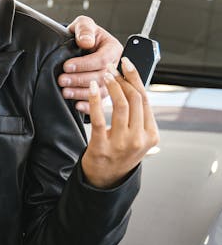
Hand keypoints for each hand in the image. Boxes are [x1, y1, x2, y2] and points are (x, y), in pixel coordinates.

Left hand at [59, 17, 121, 110]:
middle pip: (100, 77)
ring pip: (101, 92)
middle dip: (79, 80)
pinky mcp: (104, 91)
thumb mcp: (83, 24)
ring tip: (65, 91)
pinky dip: (88, 106)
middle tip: (62, 80)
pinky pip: (99, 102)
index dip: (84, 64)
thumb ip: (84, 29)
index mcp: (114, 49)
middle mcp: (115, 66)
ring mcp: (111, 81)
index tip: (67, 66)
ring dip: (81, 93)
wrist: (78, 45)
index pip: (102, 60)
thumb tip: (86, 41)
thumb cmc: (83, 34)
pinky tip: (77, 105)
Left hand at [81, 57, 158, 188]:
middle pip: (135, 100)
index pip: (146, 100)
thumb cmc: (121, 154)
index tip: (127, 64)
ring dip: (112, 86)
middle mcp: (139, 139)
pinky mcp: (102, 147)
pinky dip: (95, 99)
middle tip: (112, 68)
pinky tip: (92, 87)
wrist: (106, 180)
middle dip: (123, 79)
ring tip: (104, 75)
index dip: (136, 78)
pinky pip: (98, 118)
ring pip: (121, 105)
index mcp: (151, 135)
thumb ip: (140, 117)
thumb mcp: (139, 139)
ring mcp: (122, 144)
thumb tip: (133, 83)